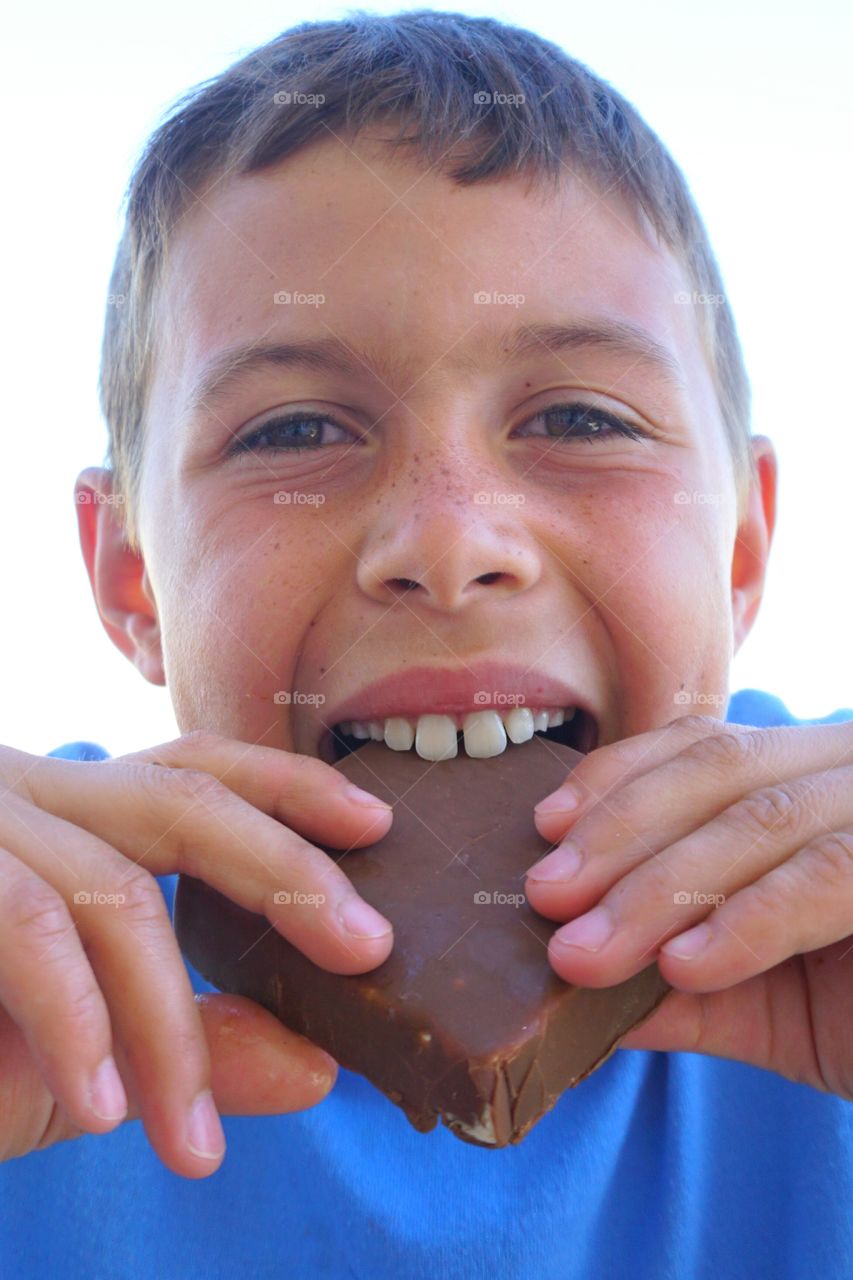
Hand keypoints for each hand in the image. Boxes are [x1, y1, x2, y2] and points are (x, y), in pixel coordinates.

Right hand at [0, 731, 394, 1175]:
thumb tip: (318, 1064)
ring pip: (112, 894)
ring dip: (168, 1027)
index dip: (288, 787)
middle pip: (180, 799)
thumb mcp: (79, 1055)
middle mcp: (22, 797)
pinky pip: (30, 933)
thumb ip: (189, 1049)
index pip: (196, 770)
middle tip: (367, 946)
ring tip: (196, 1147)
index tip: (378, 821)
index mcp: (68, 818)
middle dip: (282, 868)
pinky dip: (77, 1027)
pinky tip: (112, 1108)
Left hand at [525, 714, 852, 1099]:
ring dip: (662, 886)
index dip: (616, 779)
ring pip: (763, 819)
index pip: (700, 747)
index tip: (545, 828)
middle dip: (621, 835)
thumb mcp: (754, 996)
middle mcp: (851, 769)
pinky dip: (750, 920)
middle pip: (718, 773)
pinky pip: (825, 876)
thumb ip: (671, 983)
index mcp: (808, 777)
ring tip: (587, 950)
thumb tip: (558, 987)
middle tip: (545, 897)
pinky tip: (686, 964)